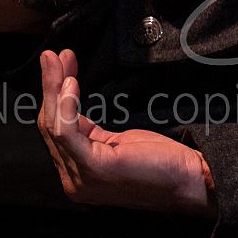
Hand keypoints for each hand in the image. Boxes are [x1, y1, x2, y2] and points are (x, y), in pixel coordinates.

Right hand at [37, 48, 216, 216]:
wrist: (188, 181)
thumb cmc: (159, 162)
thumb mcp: (115, 142)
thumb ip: (87, 130)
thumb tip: (67, 100)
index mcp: (78, 174)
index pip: (54, 131)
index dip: (54, 95)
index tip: (60, 66)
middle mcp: (74, 181)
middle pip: (50, 126)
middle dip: (51, 86)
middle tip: (52, 57)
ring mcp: (82, 177)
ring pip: (54, 125)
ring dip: (54, 88)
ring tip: (58, 61)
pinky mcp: (95, 168)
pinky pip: (68, 132)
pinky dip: (66, 105)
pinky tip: (70, 84)